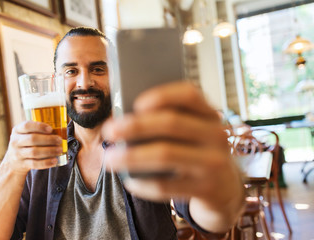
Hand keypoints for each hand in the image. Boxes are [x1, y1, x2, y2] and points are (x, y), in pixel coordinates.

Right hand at [2, 121, 62, 174]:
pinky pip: (35, 164)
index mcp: (17, 130)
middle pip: (32, 139)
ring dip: (49, 151)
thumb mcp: (26, 134)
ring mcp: (17, 154)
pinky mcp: (22, 164)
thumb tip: (59, 130)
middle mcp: (15, 141)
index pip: (27, 126)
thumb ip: (38, 130)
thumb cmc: (25, 143)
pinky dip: (46, 162)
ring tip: (59, 150)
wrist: (13, 161)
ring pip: (34, 152)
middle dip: (48, 139)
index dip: (39, 126)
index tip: (50, 129)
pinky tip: (54, 160)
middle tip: (59, 140)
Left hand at [102, 81, 237, 200]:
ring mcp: (213, 162)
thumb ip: (166, 123)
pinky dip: (143, 184)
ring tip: (109, 159)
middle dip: (135, 126)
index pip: (189, 94)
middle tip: (109, 131)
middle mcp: (215, 134)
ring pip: (166, 154)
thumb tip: (124, 122)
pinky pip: (166, 186)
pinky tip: (129, 182)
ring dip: (132, 156)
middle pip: (172, 123)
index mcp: (208, 114)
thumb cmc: (194, 150)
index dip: (161, 96)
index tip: (135, 103)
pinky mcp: (206, 188)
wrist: (224, 186)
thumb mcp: (190, 132)